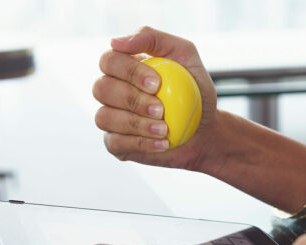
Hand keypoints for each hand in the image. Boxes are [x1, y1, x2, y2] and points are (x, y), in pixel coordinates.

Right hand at [93, 26, 217, 169]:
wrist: (204, 128)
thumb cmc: (193, 90)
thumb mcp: (184, 55)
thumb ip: (153, 39)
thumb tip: (116, 41)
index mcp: (123, 66)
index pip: (109, 61)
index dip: (129, 71)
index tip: (157, 84)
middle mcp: (111, 90)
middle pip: (101, 88)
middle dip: (132, 99)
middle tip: (161, 109)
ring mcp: (110, 117)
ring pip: (104, 117)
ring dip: (136, 124)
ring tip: (164, 128)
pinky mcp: (115, 143)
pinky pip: (115, 143)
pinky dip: (141, 143)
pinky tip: (163, 143)